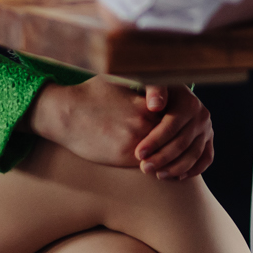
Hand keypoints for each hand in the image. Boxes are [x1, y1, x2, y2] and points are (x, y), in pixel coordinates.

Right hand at [26, 79, 213, 179]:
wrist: (64, 113)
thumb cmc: (90, 95)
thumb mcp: (121, 81)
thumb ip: (144, 88)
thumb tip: (162, 96)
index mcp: (148, 100)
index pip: (178, 116)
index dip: (184, 127)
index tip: (189, 132)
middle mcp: (146, 119)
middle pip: (177, 136)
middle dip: (183, 145)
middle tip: (188, 150)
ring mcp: (138, 138)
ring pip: (168, 153)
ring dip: (174, 160)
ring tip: (176, 166)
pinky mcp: (126, 155)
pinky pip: (151, 164)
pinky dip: (159, 168)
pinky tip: (161, 171)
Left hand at [130, 84, 215, 180]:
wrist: (172, 93)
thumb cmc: (157, 90)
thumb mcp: (154, 83)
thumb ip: (154, 90)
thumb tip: (155, 107)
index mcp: (189, 103)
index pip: (171, 127)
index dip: (154, 142)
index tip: (138, 153)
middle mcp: (202, 117)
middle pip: (182, 144)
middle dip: (162, 158)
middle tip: (144, 168)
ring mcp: (207, 129)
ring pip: (194, 155)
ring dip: (176, 168)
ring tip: (158, 175)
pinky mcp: (209, 140)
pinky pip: (206, 159)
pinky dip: (194, 170)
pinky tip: (177, 177)